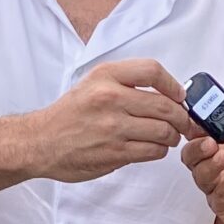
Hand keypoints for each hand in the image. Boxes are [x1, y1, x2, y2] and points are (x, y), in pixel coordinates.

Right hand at [30, 60, 192, 182]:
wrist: (41, 142)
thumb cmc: (69, 114)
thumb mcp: (92, 83)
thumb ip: (125, 82)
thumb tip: (166, 91)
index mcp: (105, 76)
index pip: (152, 71)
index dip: (173, 85)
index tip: (179, 95)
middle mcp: (110, 98)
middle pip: (165, 105)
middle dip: (181, 117)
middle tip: (182, 122)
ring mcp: (113, 127)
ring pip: (163, 131)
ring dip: (171, 136)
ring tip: (166, 136)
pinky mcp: (115, 152)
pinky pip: (152, 151)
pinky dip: (159, 150)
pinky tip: (152, 147)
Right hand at [184, 111, 223, 223]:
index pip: (204, 135)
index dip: (198, 127)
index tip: (202, 119)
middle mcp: (221, 168)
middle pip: (192, 156)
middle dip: (196, 147)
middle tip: (210, 142)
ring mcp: (222, 189)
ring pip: (200, 176)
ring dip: (209, 165)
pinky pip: (219, 197)